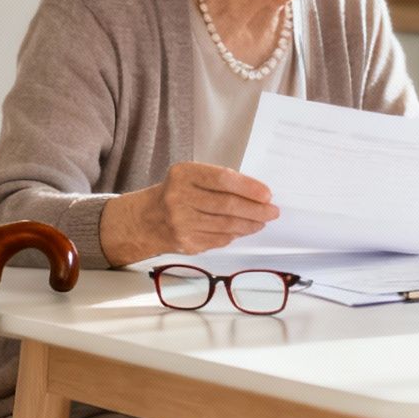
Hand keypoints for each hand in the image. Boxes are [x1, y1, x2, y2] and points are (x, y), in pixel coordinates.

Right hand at [142, 162, 278, 254]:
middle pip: (227, 205)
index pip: (222, 180)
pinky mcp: (186, 242)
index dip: (248, 188)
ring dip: (250, 224)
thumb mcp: (191, 177)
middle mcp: (179, 198)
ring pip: (226, 225)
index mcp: (183, 175)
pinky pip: (219, 239)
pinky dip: (235, 234)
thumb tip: (256, 195)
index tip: (267, 194)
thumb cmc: (176, 193)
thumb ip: (219, 182)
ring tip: (262, 221)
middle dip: (256, 209)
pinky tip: (243, 229)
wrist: (146, 219)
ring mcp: (181, 222)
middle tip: (272, 211)